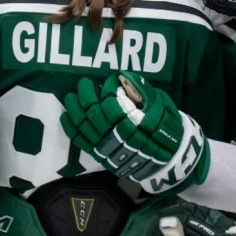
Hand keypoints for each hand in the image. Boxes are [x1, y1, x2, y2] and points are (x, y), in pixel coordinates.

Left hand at [61, 72, 208, 193]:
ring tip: (71, 96)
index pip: (112, 102)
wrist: (169, 159)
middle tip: (83, 82)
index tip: (109, 80)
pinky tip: (66, 116)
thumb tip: (124, 76)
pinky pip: (82, 142)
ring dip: (75, 109)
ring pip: (85, 126)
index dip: (107, 88)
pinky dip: (71, 129)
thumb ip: (143, 90)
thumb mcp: (162, 105)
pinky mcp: (103, 155)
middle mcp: (119, 134)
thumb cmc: (167, 128)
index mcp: (134, 121)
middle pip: (94, 113)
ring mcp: (109, 146)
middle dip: (86, 95)